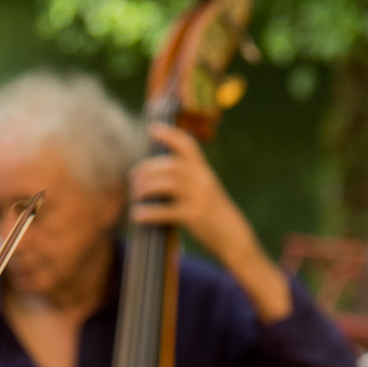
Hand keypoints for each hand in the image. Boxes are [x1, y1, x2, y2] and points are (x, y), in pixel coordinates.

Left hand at [129, 124, 258, 263]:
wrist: (234, 238)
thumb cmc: (215, 216)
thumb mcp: (206, 191)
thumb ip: (189, 181)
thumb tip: (159, 175)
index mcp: (205, 172)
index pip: (188, 146)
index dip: (170, 135)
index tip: (152, 129)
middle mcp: (203, 181)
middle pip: (171, 165)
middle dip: (148, 169)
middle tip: (133, 178)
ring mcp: (199, 198)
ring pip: (167, 183)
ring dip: (146, 187)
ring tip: (135, 194)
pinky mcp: (194, 217)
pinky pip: (166, 211)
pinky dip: (149, 212)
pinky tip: (137, 215)